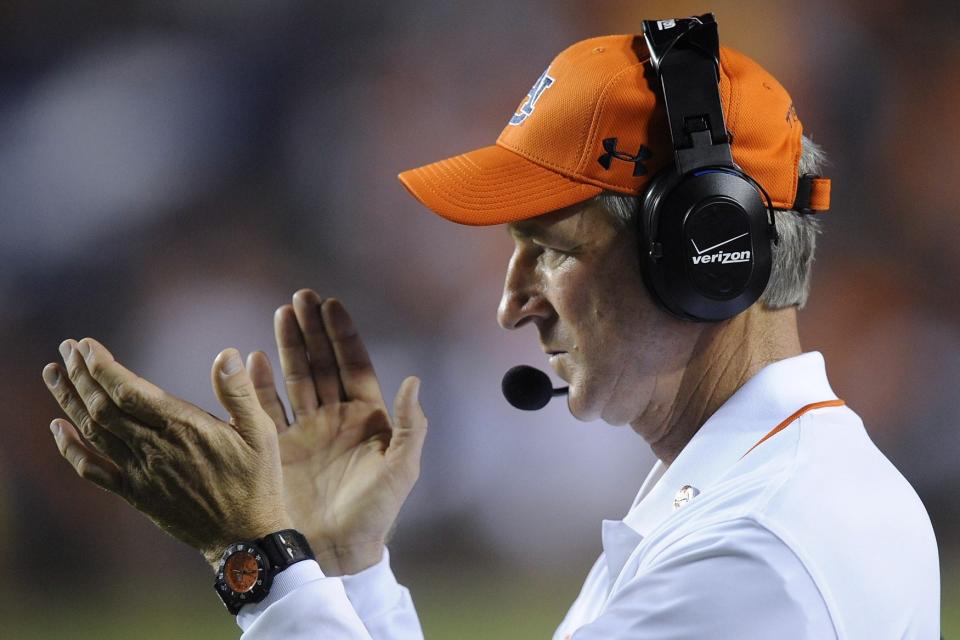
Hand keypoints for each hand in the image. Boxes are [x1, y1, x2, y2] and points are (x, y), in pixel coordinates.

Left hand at [42, 338, 292, 567]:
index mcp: (184, 427)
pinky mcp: (136, 493)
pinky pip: (93, 470)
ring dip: (69, 401)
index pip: (129, 391)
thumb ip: (240, 392)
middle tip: (65, 348)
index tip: (86, 345)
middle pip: (103, 407)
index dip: (103, 367)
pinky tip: (57, 429)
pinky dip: (70, 449)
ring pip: (93, 432)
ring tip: (52, 374)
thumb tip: (225, 354)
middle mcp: (155, 448)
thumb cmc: (257, 481)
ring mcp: (141, 472)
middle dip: (80, 375)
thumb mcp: (261, 432)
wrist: (243, 537)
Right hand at [246, 290, 427, 575]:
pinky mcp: (278, 448)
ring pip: (296, 378)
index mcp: (366, 418)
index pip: (354, 365)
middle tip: (300, 297)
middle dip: (312, 330)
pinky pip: (267, 408)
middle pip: (322, 363)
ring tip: (282, 314)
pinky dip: (261, 384)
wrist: (337, 554)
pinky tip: (254, 359)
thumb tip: (413, 381)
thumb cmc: (375, 514)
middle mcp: (335, 417)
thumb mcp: (400, 470)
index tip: (331, 304)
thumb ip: (409, 427)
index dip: (343, 335)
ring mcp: (305, 430)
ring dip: (289, 346)